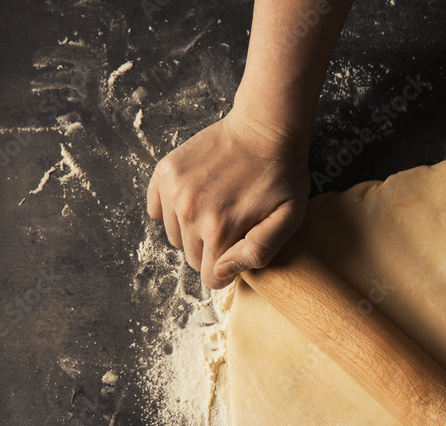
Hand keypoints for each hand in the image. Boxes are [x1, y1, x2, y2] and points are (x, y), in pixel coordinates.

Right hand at [146, 110, 310, 288]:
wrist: (265, 128)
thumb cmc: (282, 176)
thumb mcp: (288, 219)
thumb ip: (258, 252)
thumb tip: (222, 271)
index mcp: (219, 230)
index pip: (209, 277)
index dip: (226, 268)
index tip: (237, 250)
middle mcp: (190, 213)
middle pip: (192, 257)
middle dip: (211, 249)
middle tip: (232, 224)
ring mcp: (174, 191)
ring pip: (175, 235)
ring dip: (192, 229)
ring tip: (218, 207)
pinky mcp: (165, 172)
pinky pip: (157, 210)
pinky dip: (172, 209)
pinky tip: (197, 196)